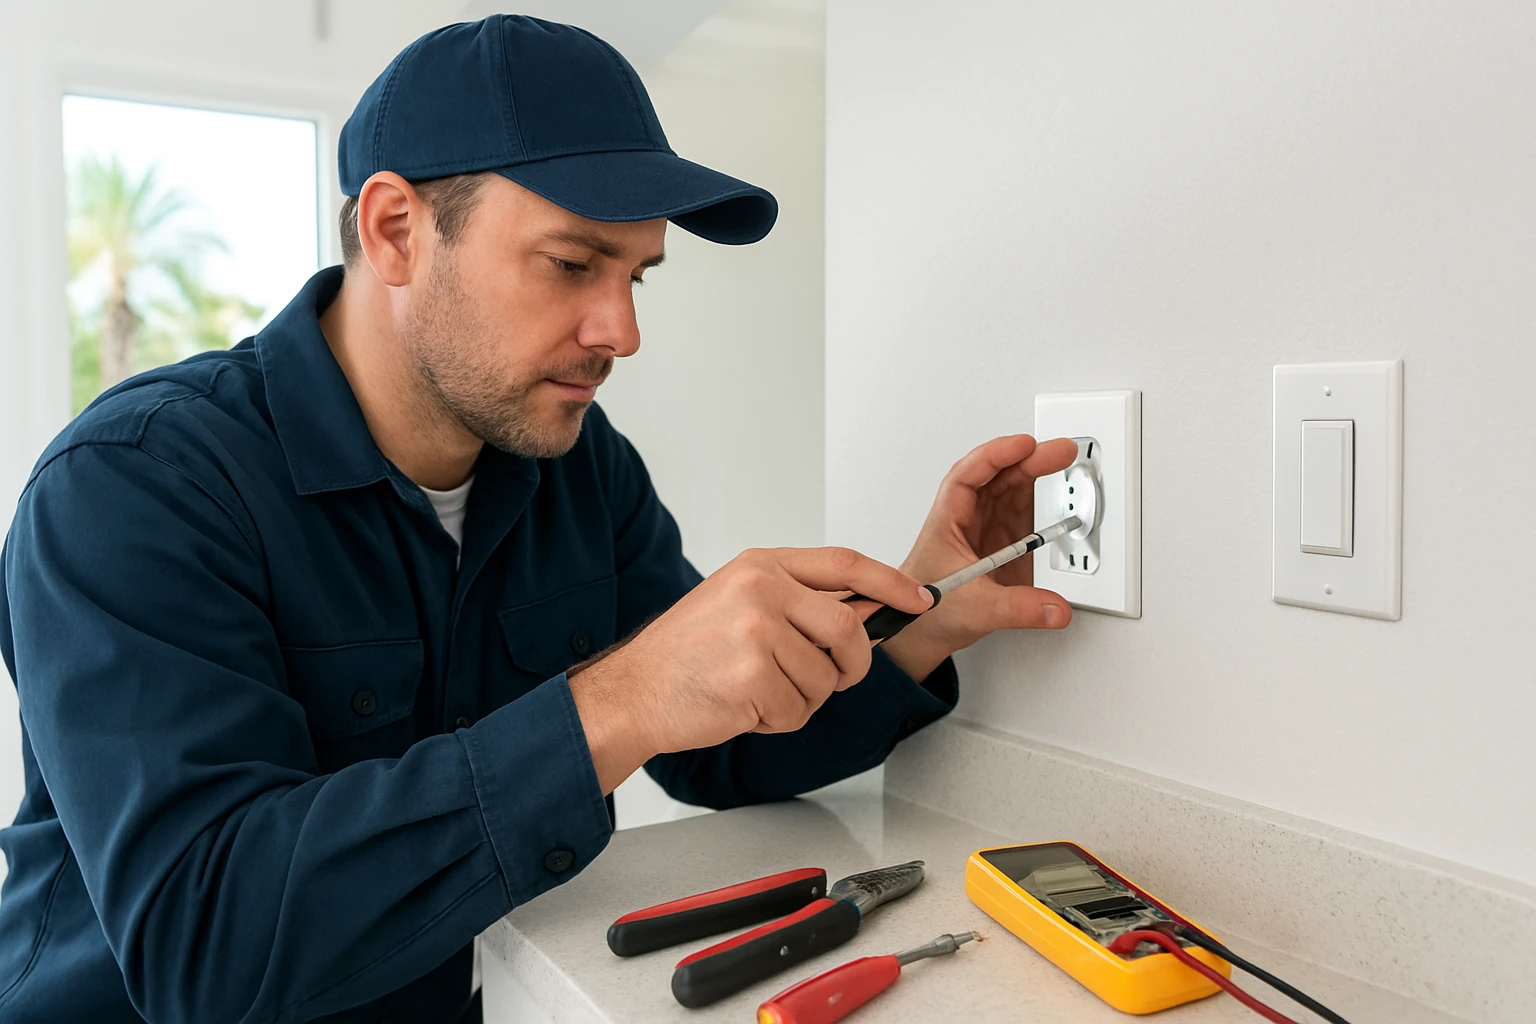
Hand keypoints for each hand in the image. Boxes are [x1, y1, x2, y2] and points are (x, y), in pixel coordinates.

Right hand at [567, 547, 932, 792]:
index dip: (891, 582)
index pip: (845, 564)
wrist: (634, 691)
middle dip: (851, 664)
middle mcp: (760, 590)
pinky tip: (744, 705)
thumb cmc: (688, 652)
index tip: (921, 598)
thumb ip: (802, 600)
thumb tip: (870, 609)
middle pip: (849, 628)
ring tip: (759, 689)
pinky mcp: (751, 677)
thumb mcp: (741, 600)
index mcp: (762, 566)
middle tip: (832, 676)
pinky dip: (780, 720)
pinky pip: (800, 710)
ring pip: (826, 678)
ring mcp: (755, 633)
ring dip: (804, 698)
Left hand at [879, 434, 1079, 681]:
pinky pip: (1022, 512)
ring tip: (1062, 460)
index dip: (996, 455)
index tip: (1023, 446)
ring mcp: (986, 530)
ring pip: (1010, 489)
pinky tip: (1056, 494)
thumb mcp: (975, 608)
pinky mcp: (1002, 544)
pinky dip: (1040, 499)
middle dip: (1027, 458)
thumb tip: (1055, 607)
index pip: (969, 476)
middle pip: (997, 476)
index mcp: (949, 522)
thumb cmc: (927, 611)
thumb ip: (1018, 608)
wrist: (924, 633)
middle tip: (1059, 451)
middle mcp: (967, 520)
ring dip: (1034, 472)